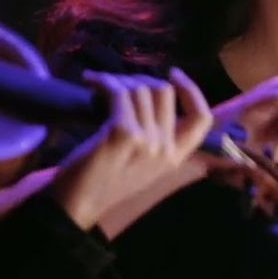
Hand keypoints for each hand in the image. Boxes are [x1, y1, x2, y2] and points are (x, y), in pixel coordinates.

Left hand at [48, 67, 212, 228]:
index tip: (173, 74)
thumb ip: (158, 134)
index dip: (191, 90)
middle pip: (164, 91)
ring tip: (100, 84)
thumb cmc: (106, 180)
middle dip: (139, 78)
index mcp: (175, 157)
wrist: (75, 203)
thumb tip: (153, 88)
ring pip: (140, 89)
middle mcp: (165, 149)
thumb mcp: (143, 161)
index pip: (202, 118)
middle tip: (118, 82)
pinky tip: (92, 82)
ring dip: (117, 79)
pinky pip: (118, 92)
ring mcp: (146, 141)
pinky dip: (104, 81)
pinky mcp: (122, 133)